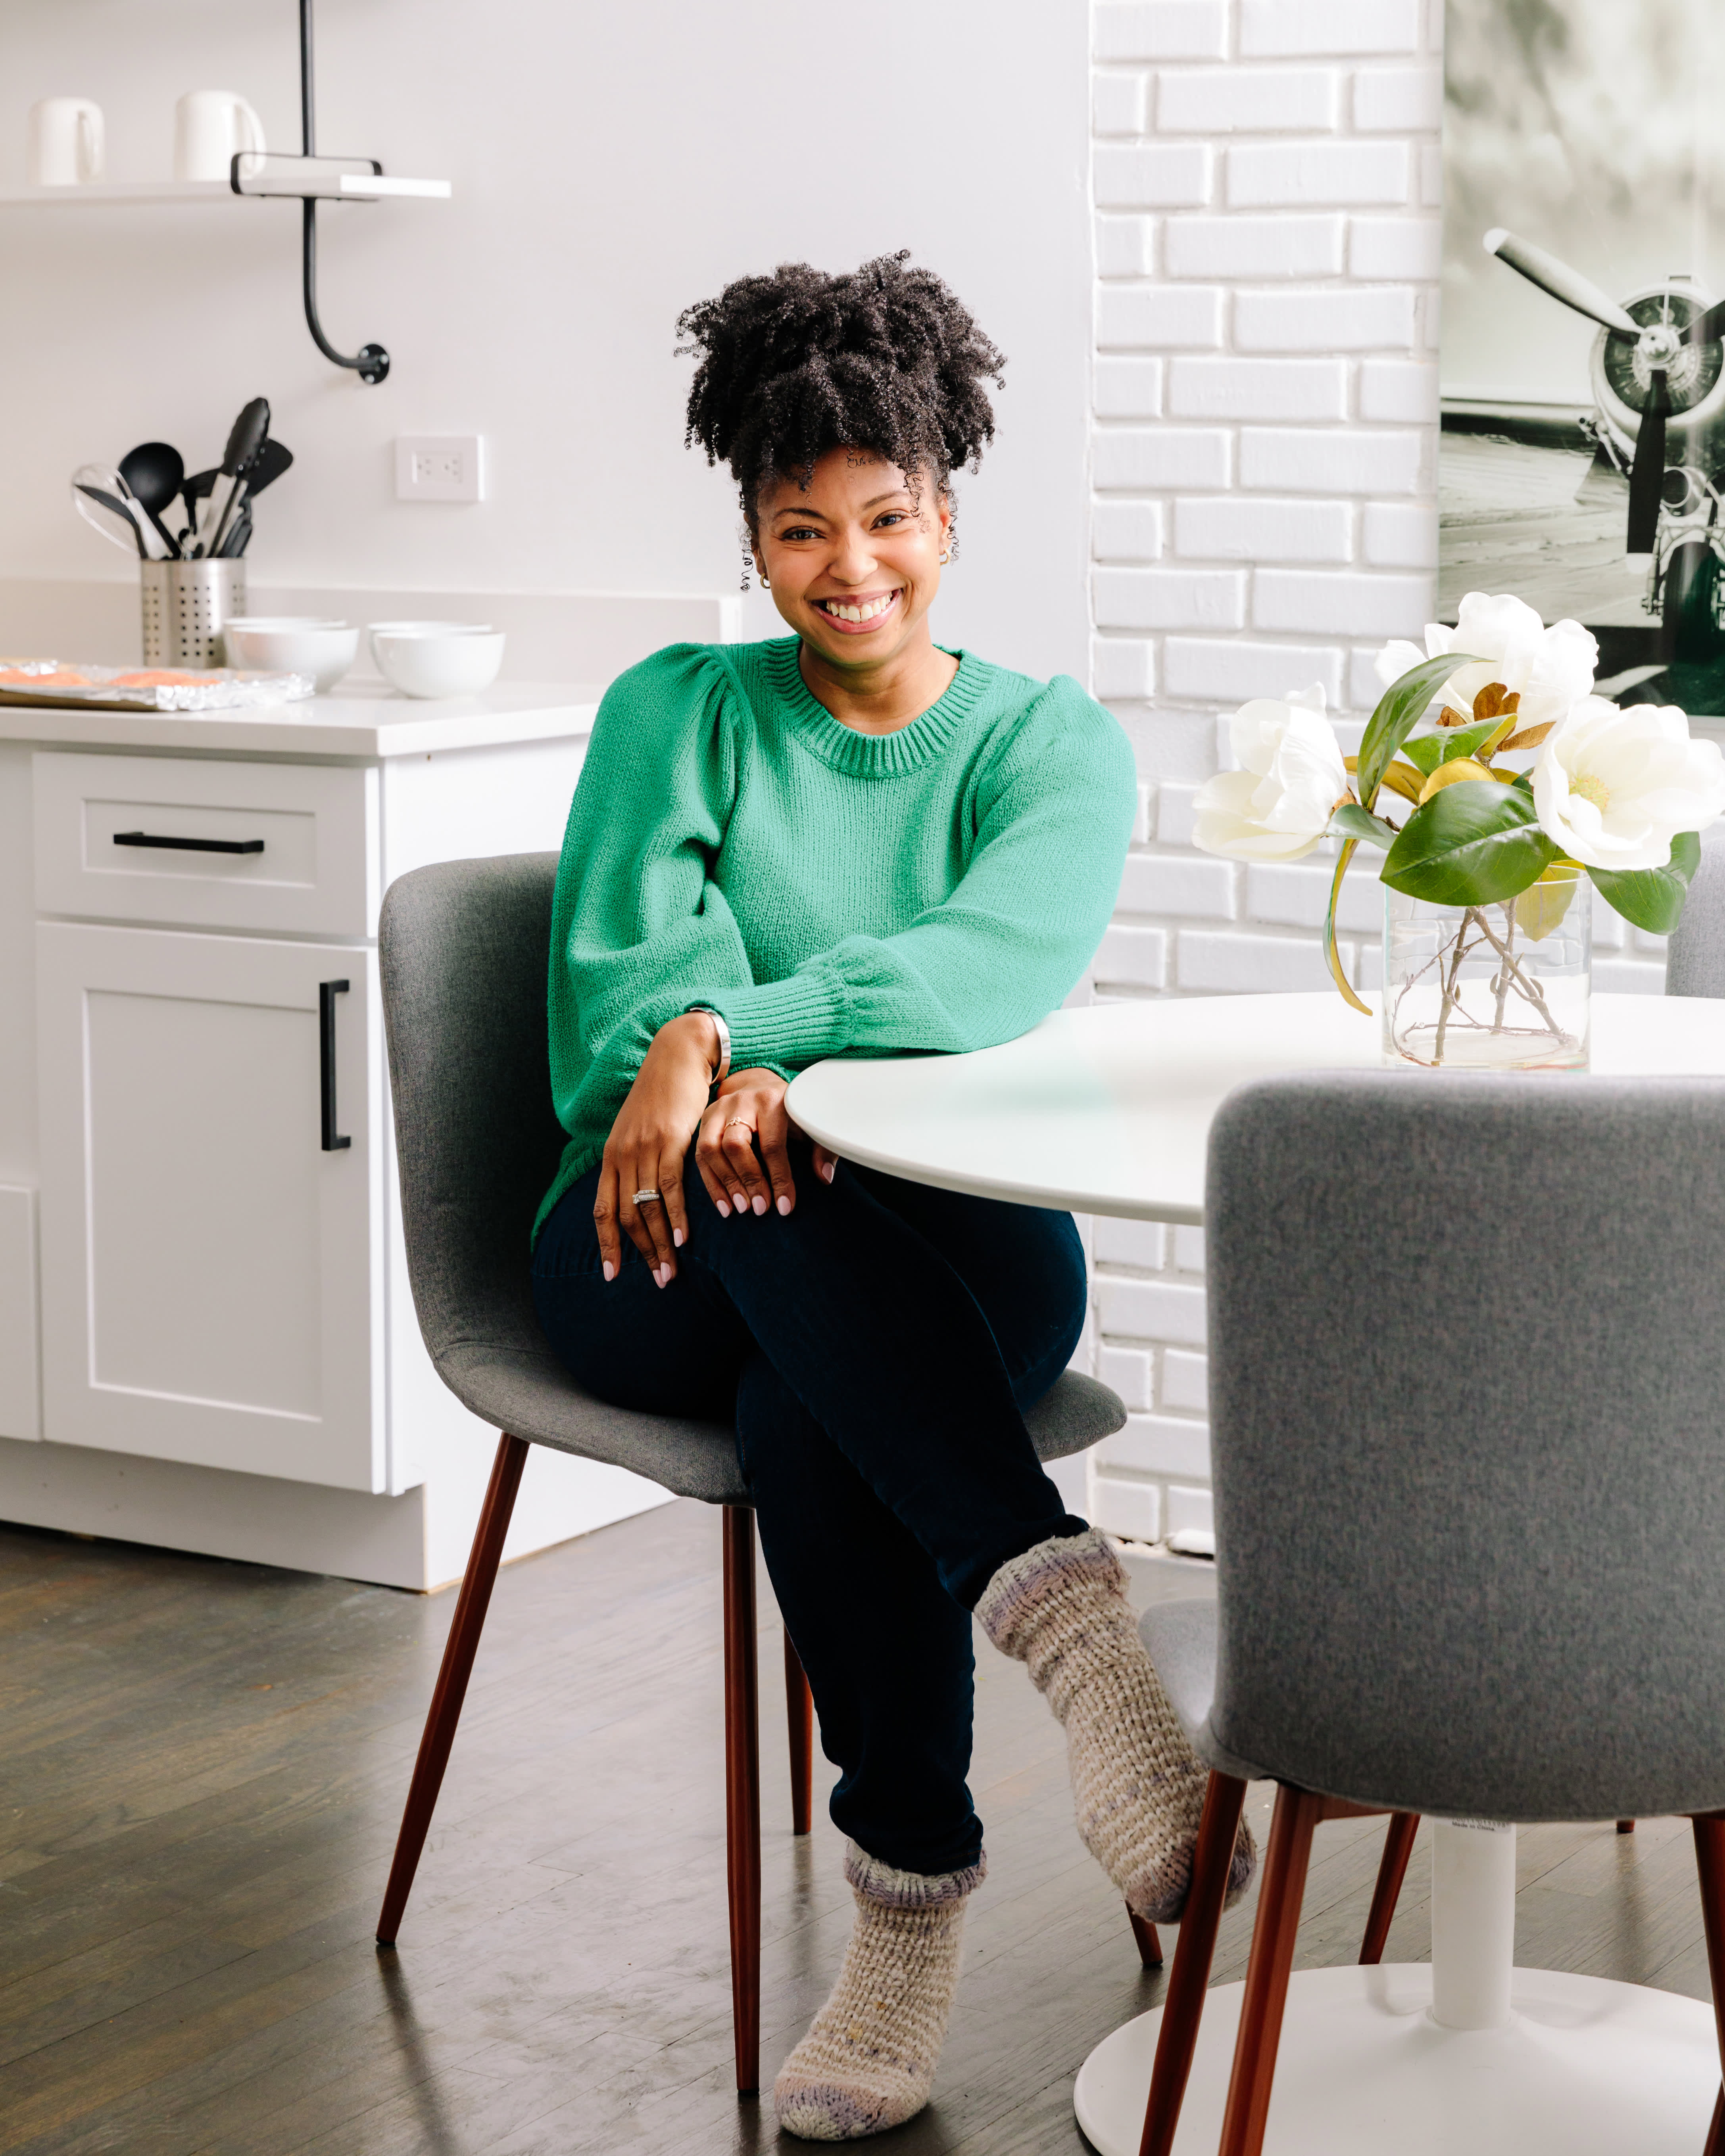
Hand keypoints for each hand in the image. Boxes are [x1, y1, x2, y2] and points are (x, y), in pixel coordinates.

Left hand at [595, 1012, 717, 1285]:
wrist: (677, 1056)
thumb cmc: (663, 1096)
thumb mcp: (640, 1131)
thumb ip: (637, 1162)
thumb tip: (641, 1194)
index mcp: (612, 1156)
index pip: (603, 1210)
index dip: (607, 1244)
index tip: (613, 1275)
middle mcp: (622, 1155)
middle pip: (626, 1215)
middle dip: (640, 1253)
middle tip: (657, 1281)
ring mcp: (644, 1147)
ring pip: (647, 1206)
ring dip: (659, 1244)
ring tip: (670, 1272)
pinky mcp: (670, 1138)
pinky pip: (670, 1186)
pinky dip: (675, 1216)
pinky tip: (683, 1238)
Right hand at [695, 1069, 837, 1219]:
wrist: (759, 1084)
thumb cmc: (789, 1111)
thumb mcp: (809, 1123)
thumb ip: (822, 1147)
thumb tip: (824, 1176)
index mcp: (772, 1100)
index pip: (771, 1145)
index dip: (779, 1178)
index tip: (784, 1207)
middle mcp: (742, 1102)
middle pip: (735, 1145)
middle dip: (748, 1180)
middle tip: (759, 1209)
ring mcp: (719, 1109)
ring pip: (711, 1149)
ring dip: (725, 1184)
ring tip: (740, 1210)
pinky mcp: (706, 1119)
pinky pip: (700, 1154)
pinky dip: (711, 1183)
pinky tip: (724, 1205)